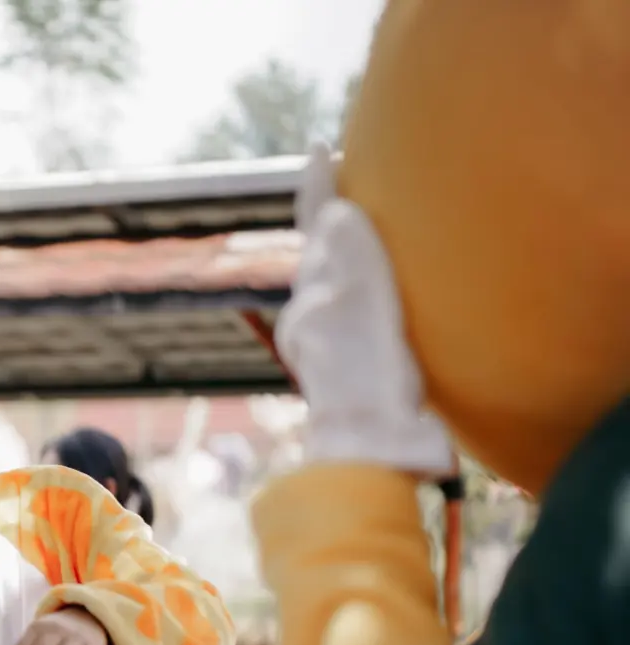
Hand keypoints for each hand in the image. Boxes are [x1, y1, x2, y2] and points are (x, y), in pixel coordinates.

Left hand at [275, 143, 453, 476]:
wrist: (369, 450)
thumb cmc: (367, 378)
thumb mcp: (360, 305)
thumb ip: (350, 255)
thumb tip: (336, 212)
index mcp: (315, 293)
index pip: (314, 224)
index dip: (319, 184)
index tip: (319, 147)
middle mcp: (313, 317)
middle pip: (319, 254)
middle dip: (331, 219)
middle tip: (343, 181)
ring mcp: (328, 346)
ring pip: (334, 286)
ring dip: (347, 258)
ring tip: (362, 234)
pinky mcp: (350, 372)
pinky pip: (353, 315)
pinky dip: (363, 293)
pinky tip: (378, 303)